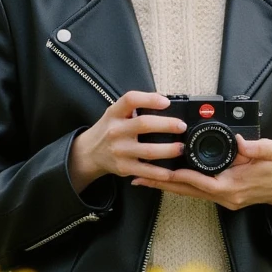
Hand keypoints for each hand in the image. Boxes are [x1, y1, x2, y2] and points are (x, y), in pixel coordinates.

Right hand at [68, 91, 187, 193]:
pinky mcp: (124, 167)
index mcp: (114, 113)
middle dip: (167, 125)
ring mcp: (120, 151)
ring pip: (148, 150)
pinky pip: (146, 171)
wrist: (89, 153)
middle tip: (182, 126)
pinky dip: (160, 173)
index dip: (149, 99)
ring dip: (169, 149)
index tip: (166, 102)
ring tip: (181, 147)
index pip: (130, 100)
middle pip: (144, 124)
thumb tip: (164, 102)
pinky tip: (172, 171)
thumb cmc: (108, 129)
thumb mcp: (115, 113)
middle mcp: (116, 131)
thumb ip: (135, 107)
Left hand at [130, 134, 271, 219]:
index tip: (163, 168)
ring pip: (188, 193)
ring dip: (167, 186)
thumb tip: (241, 141)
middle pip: (187, 191)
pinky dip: (181, 185)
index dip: (181, 175)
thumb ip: (257, 147)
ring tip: (143, 179)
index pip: (200, 182)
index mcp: (233, 186)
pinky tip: (167, 179)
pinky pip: (196, 191)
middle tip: (139, 178)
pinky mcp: (222, 196)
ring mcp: (222, 198)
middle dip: (162, 184)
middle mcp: (224, 196)